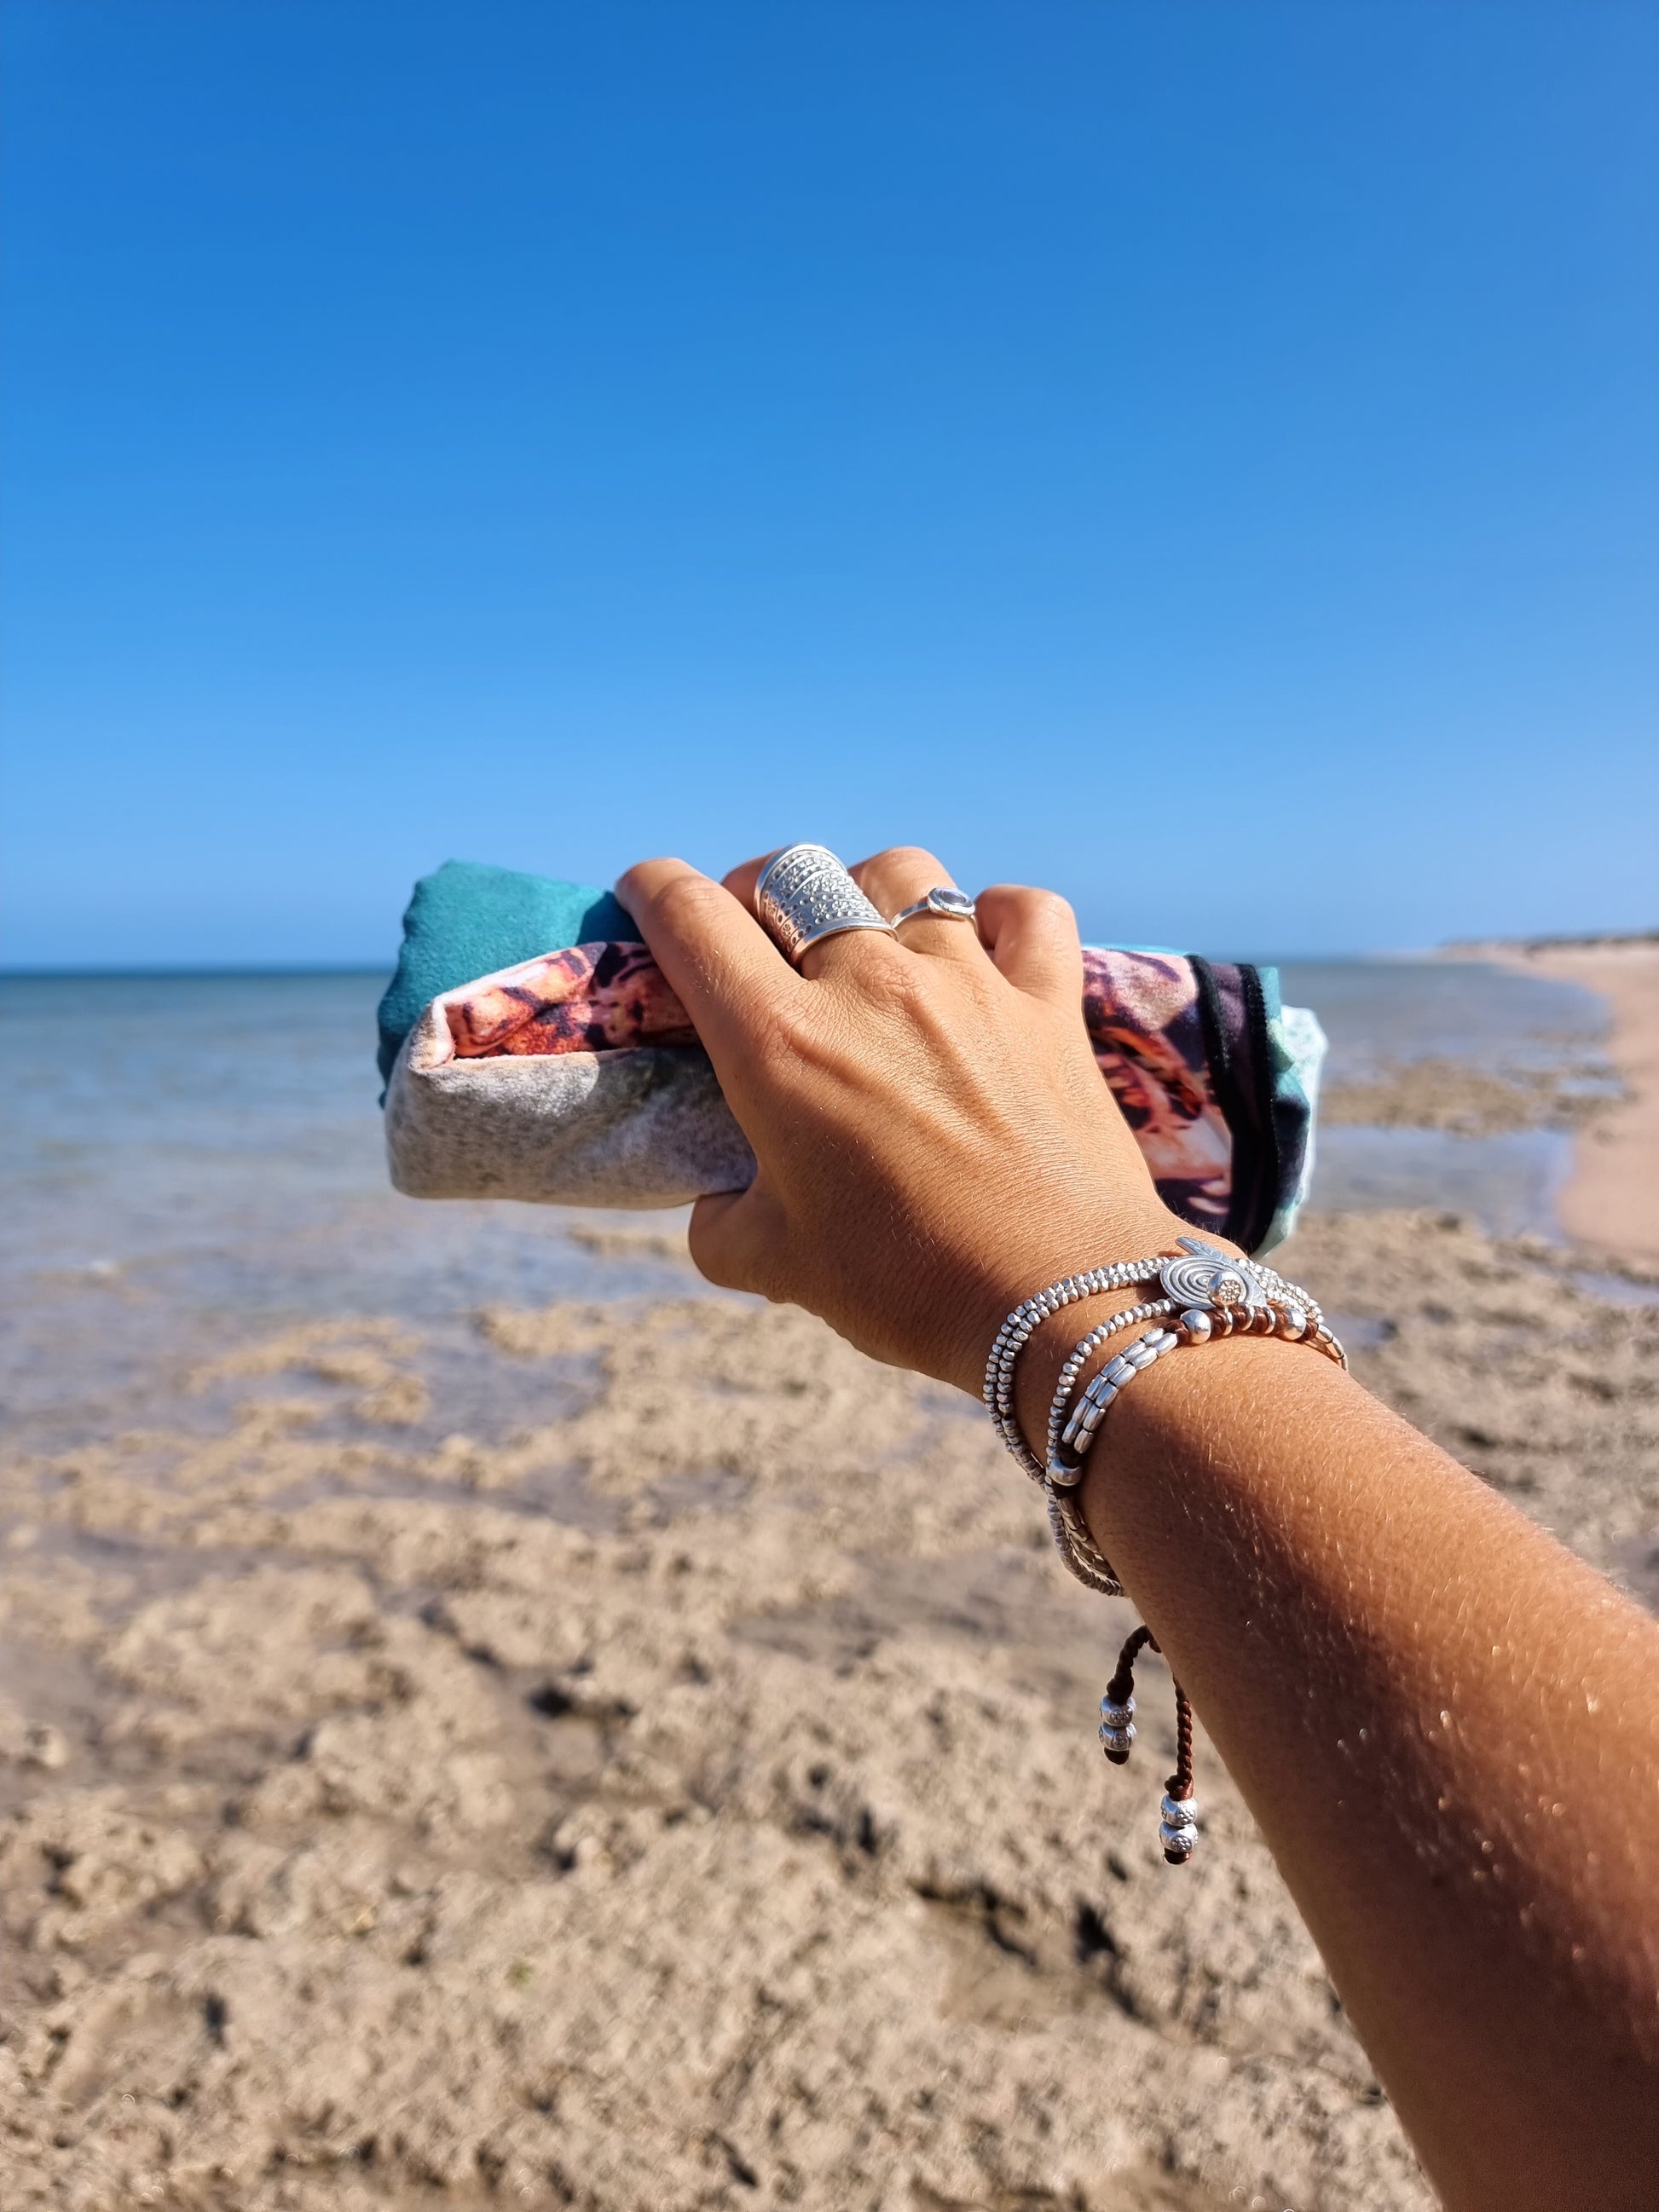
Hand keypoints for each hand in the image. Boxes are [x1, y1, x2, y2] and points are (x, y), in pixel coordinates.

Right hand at [613, 845, 1189, 1398]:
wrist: (1062, 1302)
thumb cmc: (908, 1286)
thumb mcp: (776, 1266)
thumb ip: (720, 1220)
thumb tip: (716, 1199)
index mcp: (779, 1042)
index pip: (689, 914)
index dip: (652, 890)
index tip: (646, 898)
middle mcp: (868, 985)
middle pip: (788, 877)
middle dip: (751, 895)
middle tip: (754, 942)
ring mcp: (968, 981)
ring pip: (900, 874)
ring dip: (865, 892)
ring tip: (864, 937)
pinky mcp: (1049, 1002)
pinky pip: (1025, 910)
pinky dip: (998, 916)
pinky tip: (984, 947)